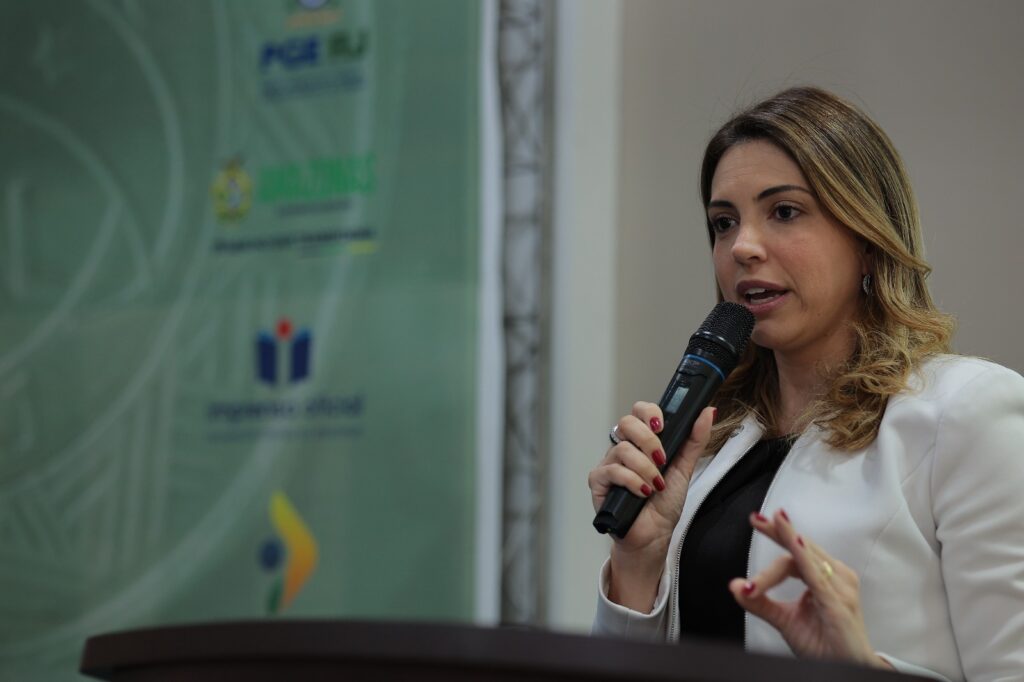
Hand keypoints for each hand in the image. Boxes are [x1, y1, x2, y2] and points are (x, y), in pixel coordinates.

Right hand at [588, 403, 714, 609]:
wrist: (653, 535)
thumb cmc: (664, 504)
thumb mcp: (684, 468)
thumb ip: (694, 440)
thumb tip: (709, 412)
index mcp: (641, 441)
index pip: (639, 411)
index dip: (649, 413)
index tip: (663, 426)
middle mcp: (623, 448)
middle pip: (626, 422)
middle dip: (649, 440)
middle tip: (662, 460)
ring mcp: (608, 464)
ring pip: (622, 449)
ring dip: (645, 468)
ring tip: (655, 485)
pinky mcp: (598, 481)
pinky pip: (612, 470)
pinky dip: (632, 481)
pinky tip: (643, 492)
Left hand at [728, 510, 891, 668]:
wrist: (847, 669)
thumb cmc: (824, 643)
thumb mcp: (784, 619)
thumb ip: (760, 602)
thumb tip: (735, 585)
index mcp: (824, 577)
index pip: (797, 550)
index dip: (778, 533)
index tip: (757, 520)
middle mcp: (835, 577)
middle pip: (802, 548)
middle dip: (778, 531)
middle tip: (757, 518)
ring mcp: (840, 589)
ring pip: (806, 559)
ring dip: (786, 540)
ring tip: (772, 523)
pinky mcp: (838, 604)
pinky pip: (818, 577)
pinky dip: (805, 559)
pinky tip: (796, 544)